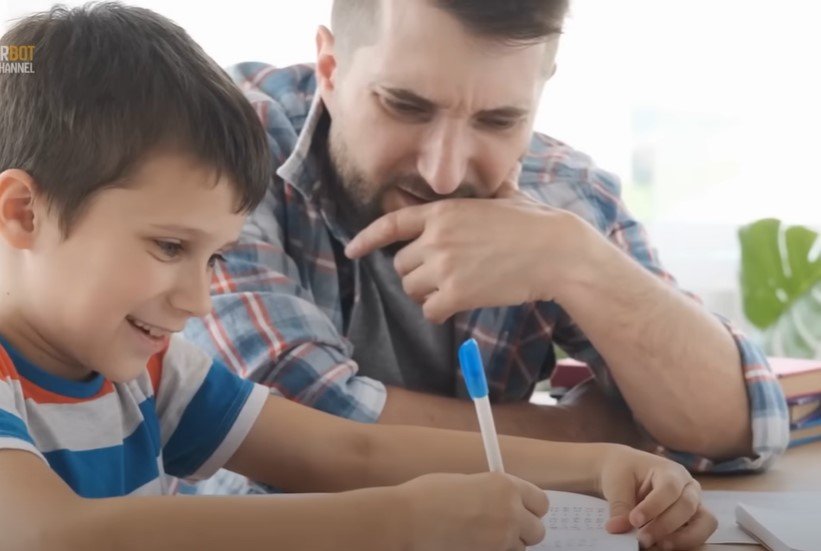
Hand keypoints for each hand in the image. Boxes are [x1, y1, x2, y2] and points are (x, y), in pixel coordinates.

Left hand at [345, 167, 599, 322]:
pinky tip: (461, 304)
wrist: (555, 251)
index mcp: (442, 212)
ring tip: (458, 287)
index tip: (353, 251)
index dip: (367, 239)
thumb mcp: (506, 196)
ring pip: (412, 289)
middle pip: (401, 266)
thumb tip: (508, 170)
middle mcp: (435, 238)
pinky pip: (429, 311)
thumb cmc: (535, 223)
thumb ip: (492, 188)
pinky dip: (441, 311)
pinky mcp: (455, 294)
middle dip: (418, 273)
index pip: (391, 224)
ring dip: (429, 293)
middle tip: (446, 275)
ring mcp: (443, 266)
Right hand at [397, 472, 548, 550]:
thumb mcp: (467, 481)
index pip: (541, 502)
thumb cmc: (429, 495)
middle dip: (523, 530)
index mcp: (506, 486)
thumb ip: (492, 491)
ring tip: (483, 536)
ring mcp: (502, 539)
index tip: (521, 510)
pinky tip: (475, 544)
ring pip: (520, 549)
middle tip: (503, 527)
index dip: (531, 507)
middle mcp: (511, 512)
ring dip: (507, 544)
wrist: (409, 518)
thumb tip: (502, 500)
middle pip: (537, 531)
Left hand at [599, 446, 717, 549]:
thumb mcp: (616, 482)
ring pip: (705, 523)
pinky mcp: (693, 521)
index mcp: (670, 470)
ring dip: (683, 538)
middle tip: (642, 539)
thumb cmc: (624, 471)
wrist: (627, 471)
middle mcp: (687, 486)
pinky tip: (661, 545)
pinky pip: (699, 535)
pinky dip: (684, 543)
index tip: (634, 520)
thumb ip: (620, 506)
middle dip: (665, 525)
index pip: (669, 488)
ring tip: (657, 545)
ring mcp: (694, 504)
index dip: (654, 506)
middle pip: (688, 506)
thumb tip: (617, 528)